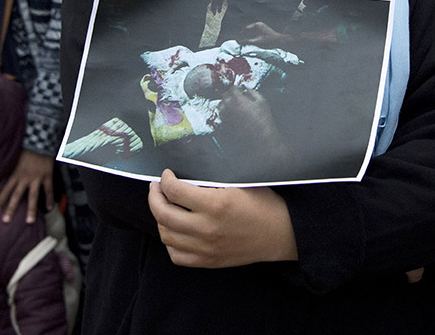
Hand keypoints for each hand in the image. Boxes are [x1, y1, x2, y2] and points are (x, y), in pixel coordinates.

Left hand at [0, 149, 54, 223]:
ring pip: (33, 196)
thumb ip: (14, 170)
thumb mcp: (16, 160)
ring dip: (31, 209)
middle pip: (16, 196)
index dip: (0, 200)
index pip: (6, 189)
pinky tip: (49, 208)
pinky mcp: (47, 176)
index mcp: (16, 174)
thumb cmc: (27, 150)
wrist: (40, 141)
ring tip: (29, 221)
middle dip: (11, 209)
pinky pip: (48, 189)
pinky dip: (49, 199)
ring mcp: (36, 178)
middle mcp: (25, 178)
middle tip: (6, 220)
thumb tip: (8, 178)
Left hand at [147, 169, 296, 267]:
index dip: (165, 180)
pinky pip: (176, 256)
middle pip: (163, 214)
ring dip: (160, 219)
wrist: (281, 234)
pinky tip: (174, 231)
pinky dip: (170, 242)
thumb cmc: (264, 204)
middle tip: (156, 188)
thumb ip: (212, 178)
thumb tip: (188, 172)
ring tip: (164, 207)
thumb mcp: (240, 182)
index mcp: (216, 204)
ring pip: (166, 235)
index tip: (166, 175)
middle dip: (154, 197)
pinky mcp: (208, 261)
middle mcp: (207, 228)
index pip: (175, 191)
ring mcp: (206, 248)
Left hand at [219, 86, 286, 152]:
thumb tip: (247, 91)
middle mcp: (228, 106)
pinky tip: (232, 113)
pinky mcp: (226, 124)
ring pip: (221, 105)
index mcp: (237, 99)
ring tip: (233, 104)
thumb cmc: (262, 119)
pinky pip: (222, 114)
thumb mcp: (262, 101)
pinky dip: (225, 111)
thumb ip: (252, 92)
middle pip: (225, 95)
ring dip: (226, 102)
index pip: (232, 88)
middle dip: (231, 94)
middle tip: (237, 95)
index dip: (238, 88)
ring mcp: (226, 116)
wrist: (260, 136)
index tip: (241, 89)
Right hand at [238, 21, 289, 46]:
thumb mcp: (257, 42)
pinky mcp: (264, 32)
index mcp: (257, 25)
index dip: (240, 35)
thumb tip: (239, 42)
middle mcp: (259, 25)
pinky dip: (252, 39)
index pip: (245, 29)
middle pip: (248, 31)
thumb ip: (247, 42)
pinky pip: (255, 34)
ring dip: (248, 38)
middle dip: (244, 37)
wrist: (280, 41)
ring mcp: (262, 28)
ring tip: (245, 45)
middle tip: (240, 44)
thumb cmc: (270, 41)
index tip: (237, 41)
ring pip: (252, 33)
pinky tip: (251, 44)